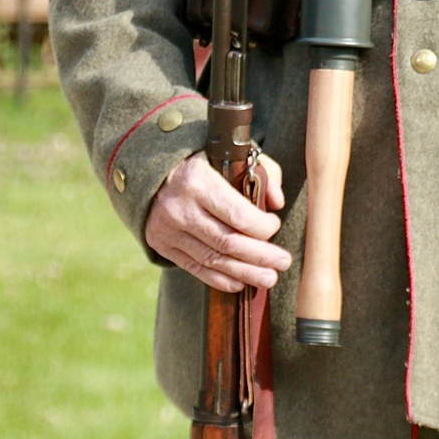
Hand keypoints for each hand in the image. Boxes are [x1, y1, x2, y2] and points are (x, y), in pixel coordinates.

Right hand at [145, 151, 290, 292]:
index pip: (237, 214)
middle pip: (227, 242)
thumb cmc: (206, 162)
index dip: (262, 226)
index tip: (275, 225)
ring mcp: (168, 230)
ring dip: (245, 272)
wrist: (155, 172)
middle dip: (260, 256)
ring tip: (269, 278)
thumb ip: (263, 173)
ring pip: (213, 259)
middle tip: (283, 262)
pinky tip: (240, 282)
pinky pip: (195, 268)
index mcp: (198, 181)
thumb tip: (277, 203)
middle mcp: (180, 208)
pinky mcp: (162, 245)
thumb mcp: (234, 155)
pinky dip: (219, 279)